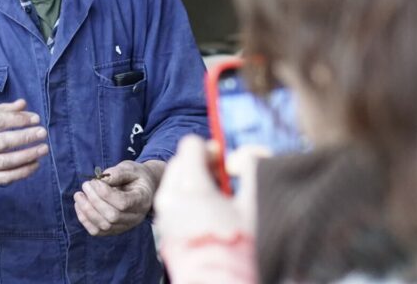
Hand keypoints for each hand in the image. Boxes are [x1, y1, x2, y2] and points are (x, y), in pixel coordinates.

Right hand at [0, 99, 47, 213]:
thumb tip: (23, 104)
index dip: (18, 119)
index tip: (35, 118)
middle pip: (2, 143)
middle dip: (25, 137)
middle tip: (42, 133)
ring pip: (4, 163)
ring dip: (27, 156)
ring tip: (43, 149)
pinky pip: (4, 178)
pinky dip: (22, 173)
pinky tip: (35, 164)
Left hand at [73, 159, 162, 235]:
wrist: (143, 188)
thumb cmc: (135, 176)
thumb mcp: (130, 169)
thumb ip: (117, 173)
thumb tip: (101, 180)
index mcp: (142, 200)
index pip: (123, 203)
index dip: (105, 194)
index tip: (95, 181)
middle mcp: (136, 217)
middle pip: (112, 216)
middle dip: (94, 200)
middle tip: (85, 185)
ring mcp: (125, 226)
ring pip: (104, 226)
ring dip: (87, 211)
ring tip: (78, 195)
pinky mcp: (114, 230)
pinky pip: (97, 231)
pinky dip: (85, 220)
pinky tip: (79, 206)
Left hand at [154, 135, 260, 283]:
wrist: (219, 281)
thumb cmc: (240, 244)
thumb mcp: (253, 203)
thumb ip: (251, 168)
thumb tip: (236, 157)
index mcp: (191, 187)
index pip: (190, 146)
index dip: (210, 148)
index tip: (225, 163)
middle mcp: (170, 197)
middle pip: (180, 161)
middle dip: (200, 163)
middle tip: (222, 177)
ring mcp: (163, 214)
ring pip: (173, 180)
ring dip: (192, 179)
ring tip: (215, 197)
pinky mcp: (162, 227)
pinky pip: (171, 199)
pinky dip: (185, 197)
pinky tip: (205, 212)